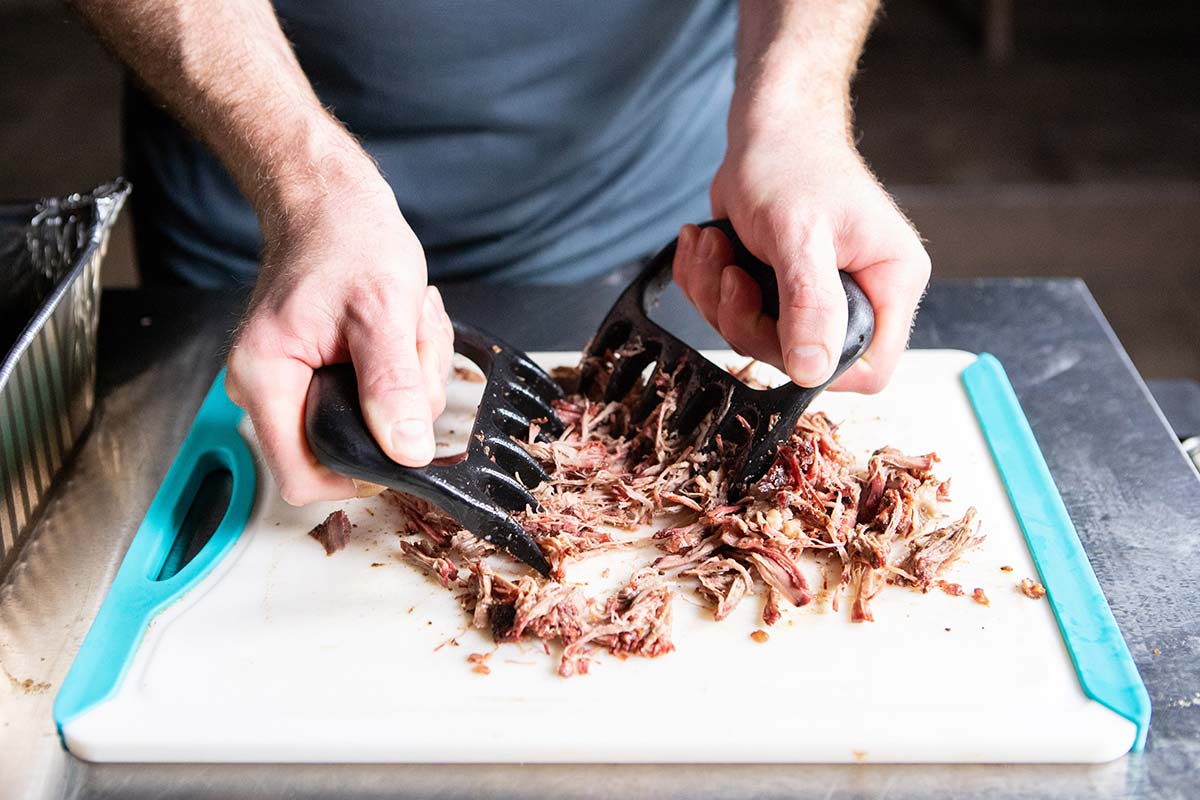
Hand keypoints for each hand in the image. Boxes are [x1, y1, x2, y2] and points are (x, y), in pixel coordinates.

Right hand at [226, 165, 452, 504]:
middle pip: (346, 446)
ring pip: (367, 421)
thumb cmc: (346, 239)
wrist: (329, 202)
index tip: (401, 437)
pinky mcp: (314, 373)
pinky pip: (369, 396)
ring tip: (407, 326)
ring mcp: (291, 383)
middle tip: (411, 346)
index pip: (303, 478)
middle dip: (398, 406)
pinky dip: (399, 368)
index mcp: (265, 379)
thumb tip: (407, 452)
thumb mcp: (384, 311)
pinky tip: (400, 330)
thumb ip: (393, 386)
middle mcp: (266, 389)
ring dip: (408, 380)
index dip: (359, 474)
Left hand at [673, 129, 929, 392]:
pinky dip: (706, 283)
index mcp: (889, 283)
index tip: (777, 332)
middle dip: (747, 320)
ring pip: (756, 339)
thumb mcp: (799, 234)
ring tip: (714, 245)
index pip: (870, 368)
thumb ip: (810, 305)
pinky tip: (707, 243)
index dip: (821, 368)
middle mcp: (857, 296)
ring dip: (717, 296)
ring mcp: (814, 296)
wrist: (765, 128)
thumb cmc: (792, 162)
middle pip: (799, 360)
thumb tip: (813, 370)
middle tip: (731, 273)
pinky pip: (731, 315)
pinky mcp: (774, 289)